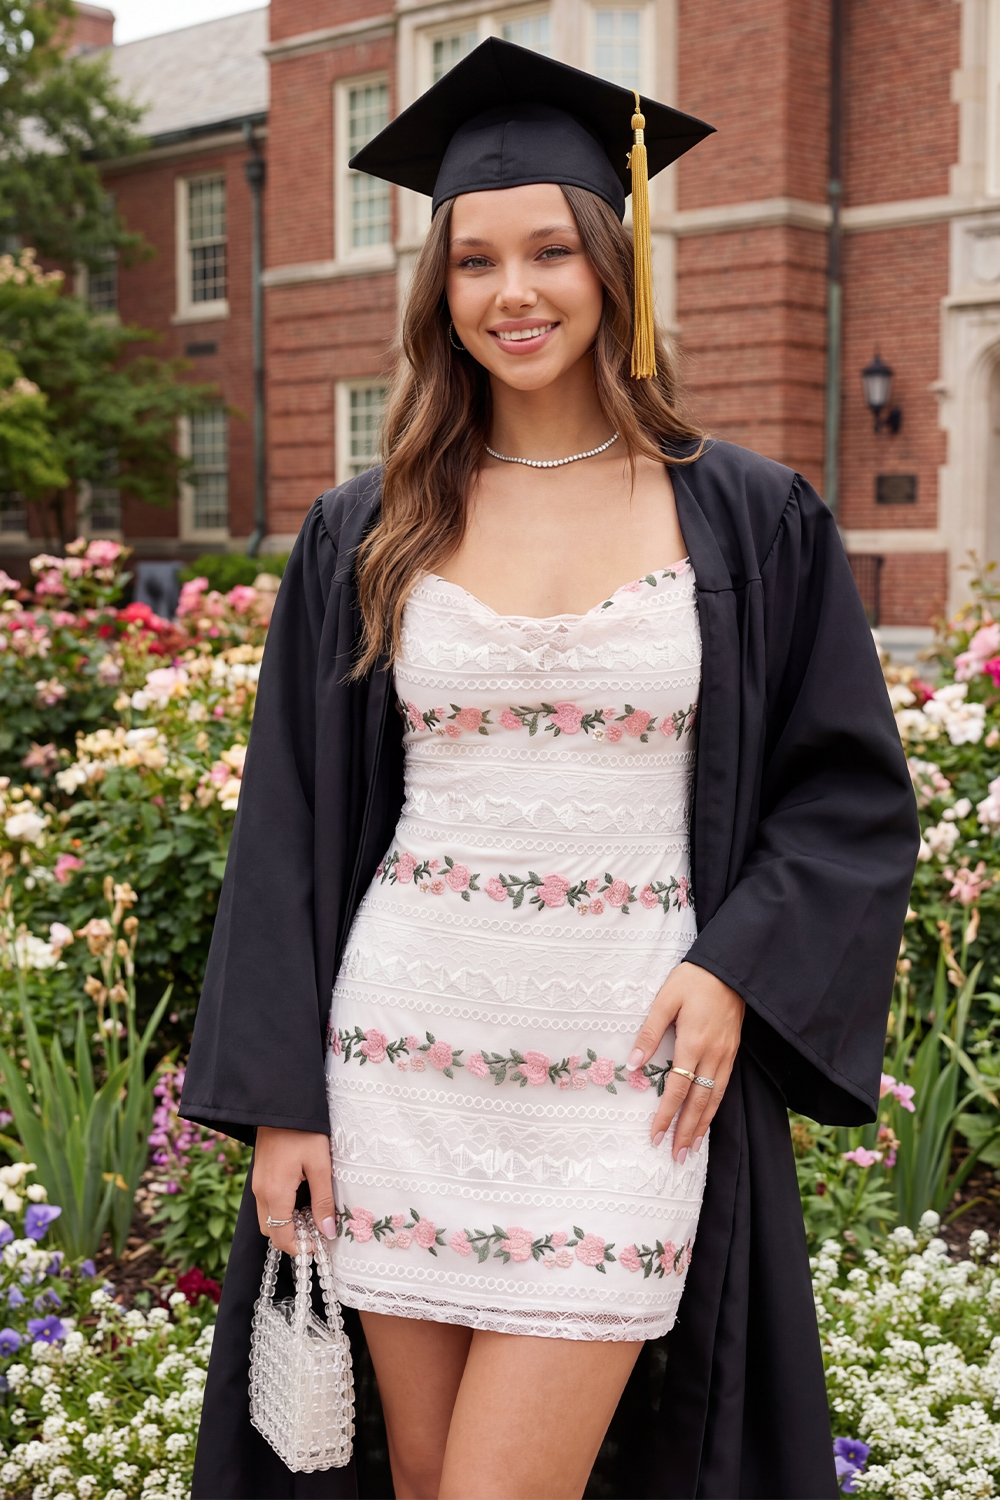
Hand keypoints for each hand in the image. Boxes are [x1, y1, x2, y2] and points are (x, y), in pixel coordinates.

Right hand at [252, 1127, 335, 1255]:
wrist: (282, 1105)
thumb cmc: (304, 1131)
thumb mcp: (320, 1165)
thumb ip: (323, 1200)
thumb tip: (328, 1231)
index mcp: (275, 1193)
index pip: (282, 1237)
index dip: (301, 1247)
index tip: (320, 1243)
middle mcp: (260, 1192)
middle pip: (271, 1232)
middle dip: (292, 1239)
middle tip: (317, 1231)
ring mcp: (257, 1184)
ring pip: (267, 1219)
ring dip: (285, 1225)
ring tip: (311, 1215)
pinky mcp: (259, 1176)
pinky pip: (266, 1204)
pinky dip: (280, 1211)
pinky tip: (300, 1200)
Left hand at [627, 961, 744, 1160]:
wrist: (730, 969)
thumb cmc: (693, 980)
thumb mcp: (666, 999)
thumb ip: (650, 1032)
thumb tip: (634, 1063)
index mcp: (694, 1042)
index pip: (677, 1089)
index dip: (665, 1115)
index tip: (654, 1136)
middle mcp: (713, 1055)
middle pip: (699, 1102)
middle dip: (686, 1131)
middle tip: (676, 1156)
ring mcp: (726, 1055)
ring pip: (714, 1099)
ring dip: (702, 1126)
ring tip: (692, 1148)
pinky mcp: (733, 1052)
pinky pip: (723, 1087)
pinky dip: (715, 1108)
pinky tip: (707, 1119)